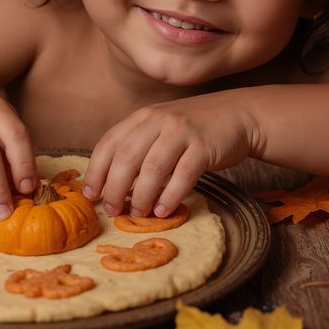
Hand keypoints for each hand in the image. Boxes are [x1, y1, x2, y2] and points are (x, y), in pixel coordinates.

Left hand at [83, 93, 256, 217]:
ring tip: (137, 213)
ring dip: (141, 195)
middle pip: (126, 158)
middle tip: (112, 210)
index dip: (96, 171)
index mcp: (142, 117)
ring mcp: (181, 131)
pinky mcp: (204, 146)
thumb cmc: (194, 129)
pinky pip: (182, 175)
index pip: (108, 144)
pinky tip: (162, 210)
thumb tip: (110, 183)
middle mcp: (158, 120)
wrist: (238, 115)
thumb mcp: (161, 128)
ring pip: (152, 168)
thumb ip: (138, 146)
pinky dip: (170, 196)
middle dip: (114, 188)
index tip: (90, 195)